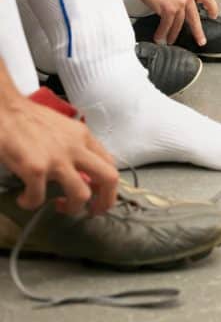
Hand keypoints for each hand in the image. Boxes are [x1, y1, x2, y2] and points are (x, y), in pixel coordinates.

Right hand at [0, 93, 117, 215]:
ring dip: (71, 208)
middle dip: (105, 201)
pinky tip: (25, 199)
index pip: (110, 164)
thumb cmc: (29, 118)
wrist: (5, 109)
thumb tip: (81, 170)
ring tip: (58, 206)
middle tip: (92, 211)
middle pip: (109, 179)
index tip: (98, 195)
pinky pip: (39, 198)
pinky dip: (31, 203)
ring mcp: (57, 159)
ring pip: (81, 194)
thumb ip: (76, 146)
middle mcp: (76, 148)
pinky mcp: (36, 169)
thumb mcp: (63, 128)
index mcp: (84, 137)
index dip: (108, 185)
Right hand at [129, 0, 207, 46]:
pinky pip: (166, 25)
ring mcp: (179, 3)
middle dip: (197, 31)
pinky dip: (162, 32)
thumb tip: (175, 2)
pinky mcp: (168, 9)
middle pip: (194, 17)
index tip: (213, 15)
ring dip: (173, 34)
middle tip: (201, 40)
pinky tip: (160, 37)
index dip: (211, 7)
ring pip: (178, 24)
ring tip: (170, 41)